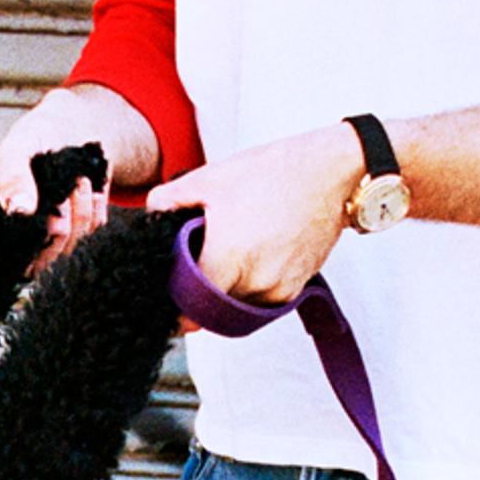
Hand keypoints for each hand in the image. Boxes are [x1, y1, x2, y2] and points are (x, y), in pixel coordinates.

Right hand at [0, 85, 156, 258]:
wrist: (70, 130)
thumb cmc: (36, 138)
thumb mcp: (19, 147)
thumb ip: (13, 176)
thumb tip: (20, 211)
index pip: (7, 254)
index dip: (27, 239)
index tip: (40, 205)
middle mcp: (21, 234)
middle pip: (44, 254)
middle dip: (60, 216)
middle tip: (62, 184)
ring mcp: (51, 234)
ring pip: (71, 242)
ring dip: (80, 206)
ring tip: (76, 179)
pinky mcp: (78, 227)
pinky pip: (92, 229)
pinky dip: (94, 204)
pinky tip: (87, 185)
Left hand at [147, 122, 362, 306]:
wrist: (330, 172)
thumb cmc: (273, 172)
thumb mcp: (209, 178)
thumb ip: (168, 200)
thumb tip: (148, 216)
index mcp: (228, 257)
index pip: (190, 304)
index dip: (176, 302)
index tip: (169, 296)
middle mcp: (254, 281)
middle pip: (212, 307)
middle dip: (199, 294)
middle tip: (192, 272)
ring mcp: (278, 289)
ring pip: (237, 307)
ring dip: (226, 291)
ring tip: (226, 256)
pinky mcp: (295, 290)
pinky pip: (260, 302)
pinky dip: (249, 288)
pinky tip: (249, 258)